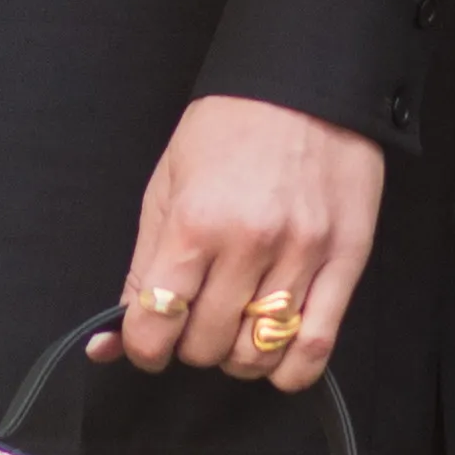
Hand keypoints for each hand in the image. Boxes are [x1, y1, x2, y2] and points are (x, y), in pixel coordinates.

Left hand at [97, 94, 383, 392]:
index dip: (143, 348)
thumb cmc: (228, 132)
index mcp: (195, 222)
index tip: (148, 342)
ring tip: (233, 332)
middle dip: (190, 347)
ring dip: (236, 359)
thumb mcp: (166, 188)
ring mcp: (303, 255)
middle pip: (207, 346)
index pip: (156, 323)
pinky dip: (290, 369)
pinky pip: (317, 346)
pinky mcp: (347, 261)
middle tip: (193, 323)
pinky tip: (274, 354)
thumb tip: (108, 344)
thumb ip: (141, 269)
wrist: (304, 86)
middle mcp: (250, 244)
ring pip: (259, 355)